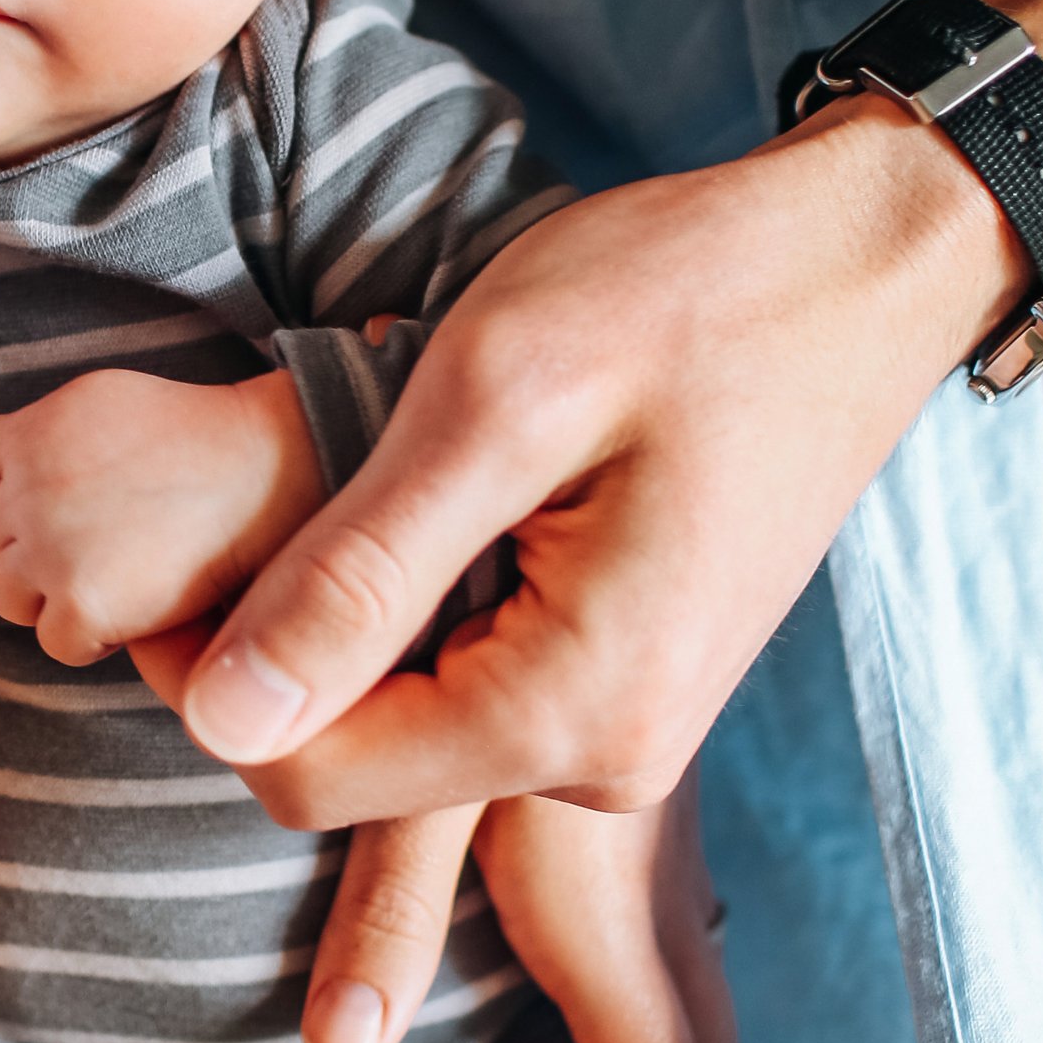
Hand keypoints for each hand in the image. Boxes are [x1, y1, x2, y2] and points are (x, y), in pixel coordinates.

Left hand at [0, 368, 322, 664]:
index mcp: (31, 430)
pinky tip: (140, 606)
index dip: (1, 493)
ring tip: (120, 577)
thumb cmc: (199, 438)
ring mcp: (51, 550)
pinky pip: (55, 642)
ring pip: (7, 596)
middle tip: (111, 542)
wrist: (268, 472)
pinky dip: (92, 637)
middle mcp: (29, 488)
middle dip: (39, 548)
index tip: (50, 505)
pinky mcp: (82, 606)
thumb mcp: (103, 404)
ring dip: (54, 597)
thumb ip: (44, 438)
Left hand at [169, 101, 1025, 823]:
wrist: (867, 266)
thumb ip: (355, 574)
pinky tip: (439, 501)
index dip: (207, 682)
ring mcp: (625, 729)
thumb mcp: (496, 401)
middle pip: (351, 768)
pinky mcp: (625, 683)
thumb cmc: (689, 293)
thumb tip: (214, 722)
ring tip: (378, 473)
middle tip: (278, 485)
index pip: (306, 776)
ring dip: (355, 625)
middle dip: (282, 657)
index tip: (176, 556)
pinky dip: (420, 614)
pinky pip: (469, 689)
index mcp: (572, 711)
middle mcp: (606, 760)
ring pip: (404, 730)